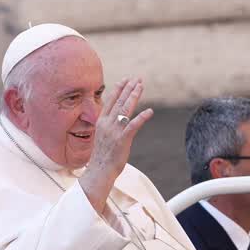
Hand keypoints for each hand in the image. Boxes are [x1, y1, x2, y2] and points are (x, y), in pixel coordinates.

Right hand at [79, 78, 153, 213]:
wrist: (99, 170)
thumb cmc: (103, 155)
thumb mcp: (103, 136)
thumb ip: (109, 125)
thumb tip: (116, 117)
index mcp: (101, 122)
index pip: (110, 101)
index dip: (118, 89)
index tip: (125, 79)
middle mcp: (107, 124)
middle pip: (119, 102)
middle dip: (128, 88)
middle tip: (137, 78)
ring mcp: (114, 131)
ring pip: (125, 109)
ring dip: (134, 96)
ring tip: (141, 86)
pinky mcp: (122, 140)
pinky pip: (133, 126)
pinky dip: (142, 117)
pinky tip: (150, 111)